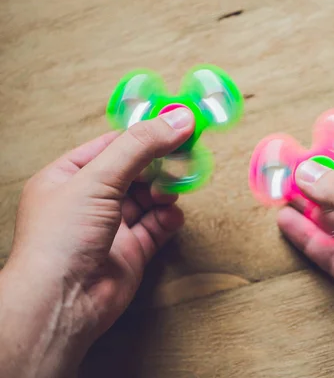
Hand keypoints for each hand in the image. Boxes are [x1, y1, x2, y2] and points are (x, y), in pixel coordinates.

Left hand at [0, 108, 194, 377]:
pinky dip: (168, 218)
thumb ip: (140, 146)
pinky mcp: (130, 251)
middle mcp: (89, 200)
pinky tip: (172, 215)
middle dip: (159, 164)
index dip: (145, 135)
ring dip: (165, 191)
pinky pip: (157, 226)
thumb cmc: (61, 239)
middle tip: (185, 154)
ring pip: (148, 198)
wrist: (64, 302)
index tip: (176, 125)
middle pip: (135, 170)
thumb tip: (177, 119)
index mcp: (69, 176)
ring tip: (174, 190)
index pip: (113, 145)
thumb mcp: (99, 178)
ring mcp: (111, 227)